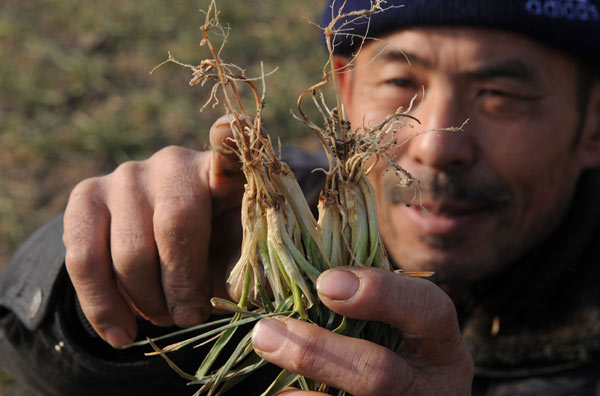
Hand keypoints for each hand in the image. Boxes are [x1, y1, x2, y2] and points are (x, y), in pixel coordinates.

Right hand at [63, 115, 244, 347]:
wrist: (158, 252)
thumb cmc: (211, 251)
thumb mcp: (235, 261)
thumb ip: (246, 274)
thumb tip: (252, 296)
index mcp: (222, 172)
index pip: (228, 146)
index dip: (228, 139)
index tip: (228, 128)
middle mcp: (174, 162)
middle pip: (176, 224)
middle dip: (183, 284)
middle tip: (190, 317)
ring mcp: (126, 175)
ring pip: (129, 252)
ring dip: (149, 302)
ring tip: (164, 320)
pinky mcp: (86, 196)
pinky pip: (83, 259)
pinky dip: (103, 308)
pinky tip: (122, 335)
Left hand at [251, 267, 472, 394]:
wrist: (404, 395)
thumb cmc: (393, 345)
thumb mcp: (397, 320)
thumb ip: (362, 295)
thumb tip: (298, 268)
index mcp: (440, 344)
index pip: (428, 310)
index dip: (380, 293)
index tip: (325, 283)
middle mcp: (430, 387)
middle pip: (378, 374)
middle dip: (317, 351)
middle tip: (268, 330)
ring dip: (300, 378)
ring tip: (264, 353)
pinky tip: (281, 390)